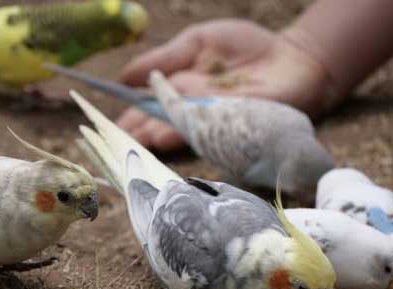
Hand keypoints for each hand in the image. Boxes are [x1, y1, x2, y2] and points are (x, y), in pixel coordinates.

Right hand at [118, 19, 328, 151]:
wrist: (290, 57)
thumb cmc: (246, 46)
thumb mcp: (200, 40)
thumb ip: (168, 55)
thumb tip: (127, 74)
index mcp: (180, 90)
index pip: (147, 107)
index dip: (126, 116)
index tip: (101, 126)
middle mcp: (192, 110)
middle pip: (158, 124)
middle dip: (135, 133)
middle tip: (110, 144)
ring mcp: (212, 121)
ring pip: (177, 131)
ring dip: (154, 136)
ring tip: (133, 141)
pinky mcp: (234, 127)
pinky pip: (205, 133)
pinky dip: (183, 134)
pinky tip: (164, 135)